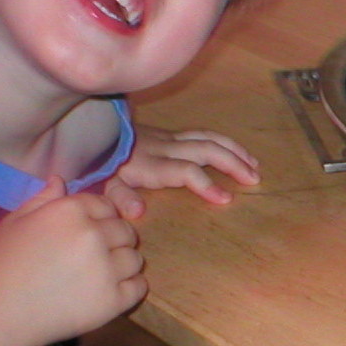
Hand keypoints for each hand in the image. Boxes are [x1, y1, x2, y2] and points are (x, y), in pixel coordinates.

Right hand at [0, 177, 146, 345]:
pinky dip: (130, 288)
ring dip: (123, 264)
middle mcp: (93, 235)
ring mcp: (105, 269)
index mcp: (70, 211)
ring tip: (102, 274)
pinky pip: (139, 287)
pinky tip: (112, 290)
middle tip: (96, 255)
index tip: (87, 232)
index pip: (106, 205)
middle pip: (125, 230)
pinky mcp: (112, 300)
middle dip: (115, 239)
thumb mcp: (15, 222)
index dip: (99, 218)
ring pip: (135, 258)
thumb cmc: (2, 265)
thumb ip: (43, 199)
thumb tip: (60, 180)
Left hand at [106, 125, 260, 216]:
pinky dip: (225, 142)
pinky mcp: (172, 134)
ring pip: (208, 138)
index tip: (226, 199)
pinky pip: (204, 134)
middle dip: (232, 163)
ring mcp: (170, 138)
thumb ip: (120, 198)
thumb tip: (137, 212)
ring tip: (254, 165)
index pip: (185, 172)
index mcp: (152, 165)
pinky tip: (238, 152)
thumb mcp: (103, 186)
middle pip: (206, 150)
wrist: (91, 133)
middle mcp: (165, 148)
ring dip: (234, 150)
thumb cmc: (100, 166)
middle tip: (254, 180)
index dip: (206, 184)